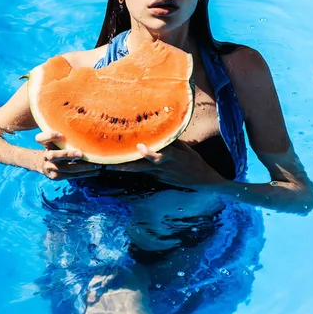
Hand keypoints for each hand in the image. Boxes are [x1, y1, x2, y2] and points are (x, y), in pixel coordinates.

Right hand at [35, 131, 100, 180]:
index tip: (60, 134)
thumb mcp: (55, 140)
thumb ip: (62, 133)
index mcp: (45, 143)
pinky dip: (84, 173)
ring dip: (82, 167)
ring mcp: (50, 168)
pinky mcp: (56, 177)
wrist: (44, 164)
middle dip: (68, 154)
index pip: (40, 138)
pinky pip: (71, 175)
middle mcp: (46, 156)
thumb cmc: (55, 147)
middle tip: (81, 153)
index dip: (50, 136)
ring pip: (66, 168)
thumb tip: (83, 124)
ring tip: (96, 165)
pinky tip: (95, 170)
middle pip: (53, 155)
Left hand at [107, 140, 223, 189]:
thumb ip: (172, 142)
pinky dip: (136, 168)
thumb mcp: (186, 149)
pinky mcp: (160, 179)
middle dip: (127, 165)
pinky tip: (125, 165)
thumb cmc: (194, 161)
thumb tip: (160, 133)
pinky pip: (146, 171)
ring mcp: (161, 175)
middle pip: (143, 167)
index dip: (148, 152)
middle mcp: (164, 168)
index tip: (139, 146)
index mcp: (173, 158)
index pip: (159, 156)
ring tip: (111, 165)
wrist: (201, 180)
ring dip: (127, 168)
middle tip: (111, 164)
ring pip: (141, 170)